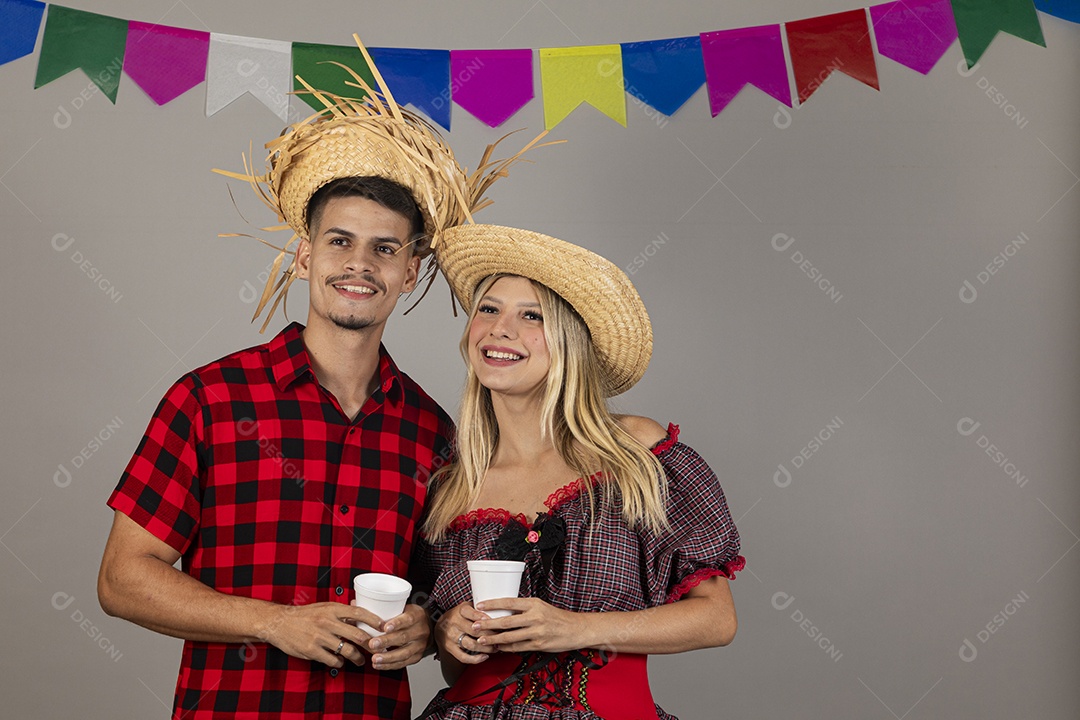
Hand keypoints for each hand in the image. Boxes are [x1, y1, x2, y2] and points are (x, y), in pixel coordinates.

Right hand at [260, 601, 383, 667]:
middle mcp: (327, 622)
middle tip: (377, 649)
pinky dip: (340, 663)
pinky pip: (333, 660)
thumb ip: (341, 611)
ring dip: (357, 658)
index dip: (374, 620)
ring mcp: (320, 637)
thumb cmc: (304, 615)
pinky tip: (340, 662)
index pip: (359, 613)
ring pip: (347, 650)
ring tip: (361, 661)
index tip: (384, 626)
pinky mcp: (312, 651)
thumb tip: (360, 610)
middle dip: (370, 644)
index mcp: (332, 609)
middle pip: (357, 635)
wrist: (279, 623)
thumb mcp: (324, 607)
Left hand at [364, 604, 431, 670]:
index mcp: (417, 616)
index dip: (396, 623)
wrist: (427, 627)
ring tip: (374, 659)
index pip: (408, 619)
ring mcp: (420, 645)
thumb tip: (354, 603)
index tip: (384, 627)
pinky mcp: (417, 657)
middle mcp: (420, 631)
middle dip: (386, 641)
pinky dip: (390, 665)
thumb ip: (379, 607)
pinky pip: (403, 663)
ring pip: (404, 653)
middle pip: (404, 637)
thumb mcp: (401, 607)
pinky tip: (379, 665)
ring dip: (387, 657)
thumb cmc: (409, 616)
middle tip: (372, 644)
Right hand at [435, 601, 493, 664]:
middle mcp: (454, 623)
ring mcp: (451, 637)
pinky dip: (476, 659)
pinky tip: (484, 656)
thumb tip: (499, 612)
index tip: (492, 621)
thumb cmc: (459, 616)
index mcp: (460, 611)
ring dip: (485, 648)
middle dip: (489, 635)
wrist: (440, 625)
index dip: (482, 618)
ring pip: (471, 645)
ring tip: (495, 647)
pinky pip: (463, 657)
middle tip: (500, 637)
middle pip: (474, 631)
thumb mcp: (467, 606)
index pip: (471, 613)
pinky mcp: (450, 648)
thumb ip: (480, 609)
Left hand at [472, 598, 584, 653]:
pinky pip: (518, 647)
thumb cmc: (557, 617)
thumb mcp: (541, 606)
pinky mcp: (539, 644)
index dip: (493, 604)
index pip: (509, 601)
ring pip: (510, 636)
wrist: (576, 629)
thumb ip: (524, 609)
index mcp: (534, 604)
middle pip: (506, 621)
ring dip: (494, 639)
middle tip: (475, 626)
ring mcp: (537, 632)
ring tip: (482, 640)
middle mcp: (535, 616)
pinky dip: (506, 648)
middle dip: (488, 624)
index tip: (479, 605)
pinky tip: (498, 647)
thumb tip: (504, 611)